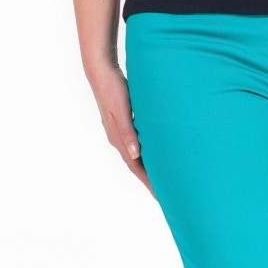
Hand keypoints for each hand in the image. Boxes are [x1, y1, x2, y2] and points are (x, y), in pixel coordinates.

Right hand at [87, 61, 156, 198]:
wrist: (101, 72)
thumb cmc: (113, 90)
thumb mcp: (122, 111)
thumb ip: (128, 133)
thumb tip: (135, 155)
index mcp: (119, 139)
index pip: (136, 167)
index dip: (148, 182)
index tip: (160, 196)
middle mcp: (118, 139)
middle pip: (136, 165)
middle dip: (150, 180)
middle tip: (166, 193)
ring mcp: (120, 132)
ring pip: (136, 156)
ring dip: (148, 168)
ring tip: (162, 178)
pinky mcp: (124, 123)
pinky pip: (136, 144)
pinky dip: (146, 153)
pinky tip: (153, 153)